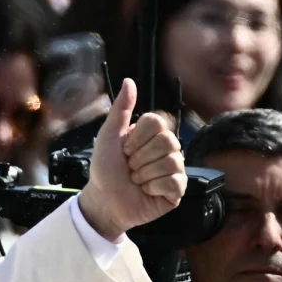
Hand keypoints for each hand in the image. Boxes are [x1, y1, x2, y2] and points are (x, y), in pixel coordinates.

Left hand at [77, 78, 186, 241]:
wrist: (104, 201)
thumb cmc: (104, 169)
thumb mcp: (108, 136)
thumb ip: (120, 109)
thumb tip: (129, 80)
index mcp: (152, 134)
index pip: (158, 122)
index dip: (137, 138)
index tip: (124, 149)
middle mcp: (167, 149)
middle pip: (167, 142)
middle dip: (140, 158)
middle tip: (130, 167)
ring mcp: (175, 169)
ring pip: (171, 162)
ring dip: (145, 175)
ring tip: (136, 180)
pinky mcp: (178, 189)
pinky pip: (174, 182)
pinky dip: (154, 188)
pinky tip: (147, 191)